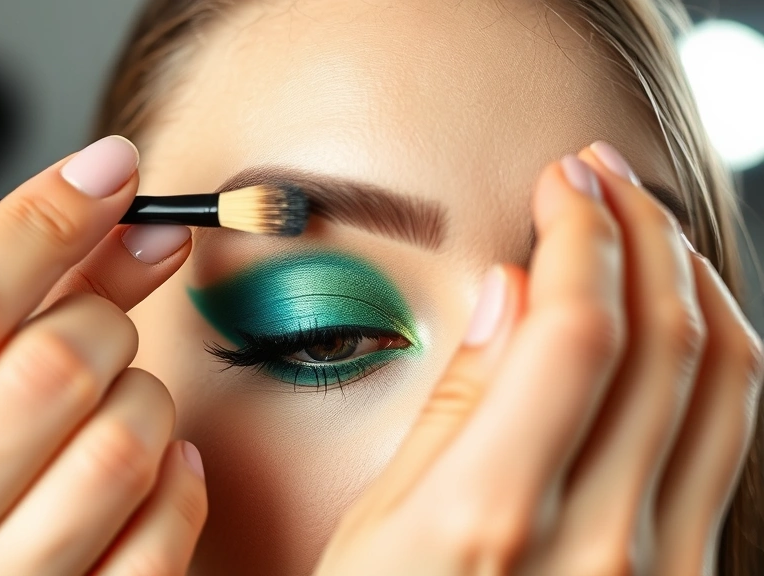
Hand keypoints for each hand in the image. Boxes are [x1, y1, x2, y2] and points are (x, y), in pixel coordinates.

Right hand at [0, 136, 207, 575]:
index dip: (45, 218)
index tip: (108, 171)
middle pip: (56, 359)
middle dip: (100, 312)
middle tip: (91, 320)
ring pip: (128, 434)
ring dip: (141, 392)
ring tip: (104, 403)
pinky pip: (171, 518)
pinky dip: (179, 474)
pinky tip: (143, 468)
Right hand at [315, 142, 762, 574]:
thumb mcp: (374, 532)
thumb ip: (451, 410)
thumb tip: (504, 297)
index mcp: (492, 518)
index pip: (576, 329)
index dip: (579, 235)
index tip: (560, 185)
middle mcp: (601, 545)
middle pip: (664, 339)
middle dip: (639, 230)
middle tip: (602, 178)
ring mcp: (662, 570)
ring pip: (724, 384)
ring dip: (692, 281)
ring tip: (649, 229)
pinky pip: (728, 442)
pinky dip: (713, 360)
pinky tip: (675, 324)